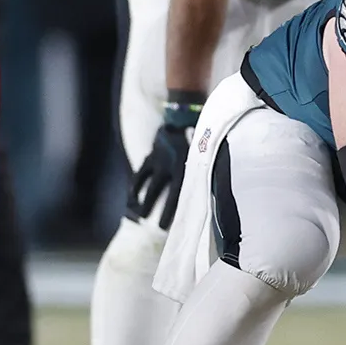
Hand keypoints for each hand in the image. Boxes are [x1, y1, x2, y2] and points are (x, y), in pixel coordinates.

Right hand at [124, 91, 202, 229]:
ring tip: (140, 214)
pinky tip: (132, 196)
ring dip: (144, 200)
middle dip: (158, 209)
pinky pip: (141, 173)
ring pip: (149, 184)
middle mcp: (169, 164)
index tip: (168, 224)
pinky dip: (136, 185)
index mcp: (184, 165)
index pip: (177, 193)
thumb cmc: (199, 141)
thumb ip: (204, 172)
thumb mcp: (204, 156)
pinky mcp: (150, 155)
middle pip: (160, 191)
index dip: (172, 209)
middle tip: (156, 227)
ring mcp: (157, 159)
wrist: (182, 117)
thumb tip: (214, 195)